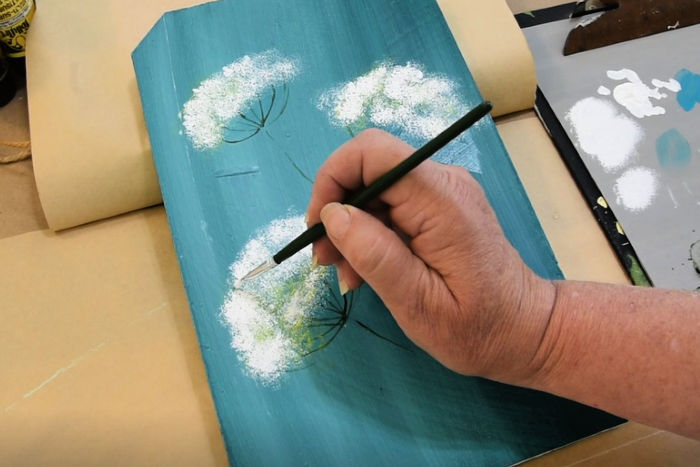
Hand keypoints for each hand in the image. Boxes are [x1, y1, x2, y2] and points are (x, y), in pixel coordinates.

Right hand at [307, 129, 555, 382]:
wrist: (526, 331)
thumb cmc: (478, 328)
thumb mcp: (419, 304)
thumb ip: (375, 255)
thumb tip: (334, 214)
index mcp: (441, 200)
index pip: (373, 152)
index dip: (333, 177)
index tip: (318, 226)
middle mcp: (443, 183)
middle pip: (370, 168)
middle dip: (337, 209)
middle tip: (325, 261)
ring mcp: (443, 193)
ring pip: (375, 189)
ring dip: (350, 227)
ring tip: (346, 276)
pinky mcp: (440, 208)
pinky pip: (391, 206)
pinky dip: (370, 234)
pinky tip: (365, 270)